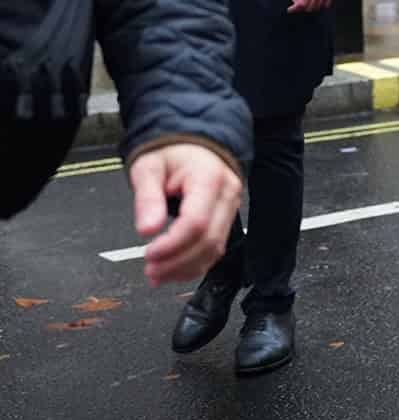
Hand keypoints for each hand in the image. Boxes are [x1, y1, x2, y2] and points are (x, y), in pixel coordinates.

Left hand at [129, 144, 241, 286]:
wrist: (193, 146)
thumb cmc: (172, 153)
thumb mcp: (149, 167)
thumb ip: (147, 198)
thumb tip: (147, 229)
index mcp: (208, 178)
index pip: (196, 222)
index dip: (172, 244)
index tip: (149, 254)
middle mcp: (226, 194)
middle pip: (208, 240)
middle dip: (177, 262)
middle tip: (150, 270)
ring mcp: (230, 208)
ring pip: (215, 249)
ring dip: (185, 268)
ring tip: (158, 274)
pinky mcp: (226, 219)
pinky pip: (215, 247)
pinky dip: (194, 264)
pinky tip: (174, 270)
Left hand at [281, 0, 341, 12]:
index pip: (302, 3)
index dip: (295, 8)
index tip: (290, 8)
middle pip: (310, 7)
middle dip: (301, 8)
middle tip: (295, 2)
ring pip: (318, 6)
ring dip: (310, 7)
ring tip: (305, 0)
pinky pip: (327, 3)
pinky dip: (320, 5)